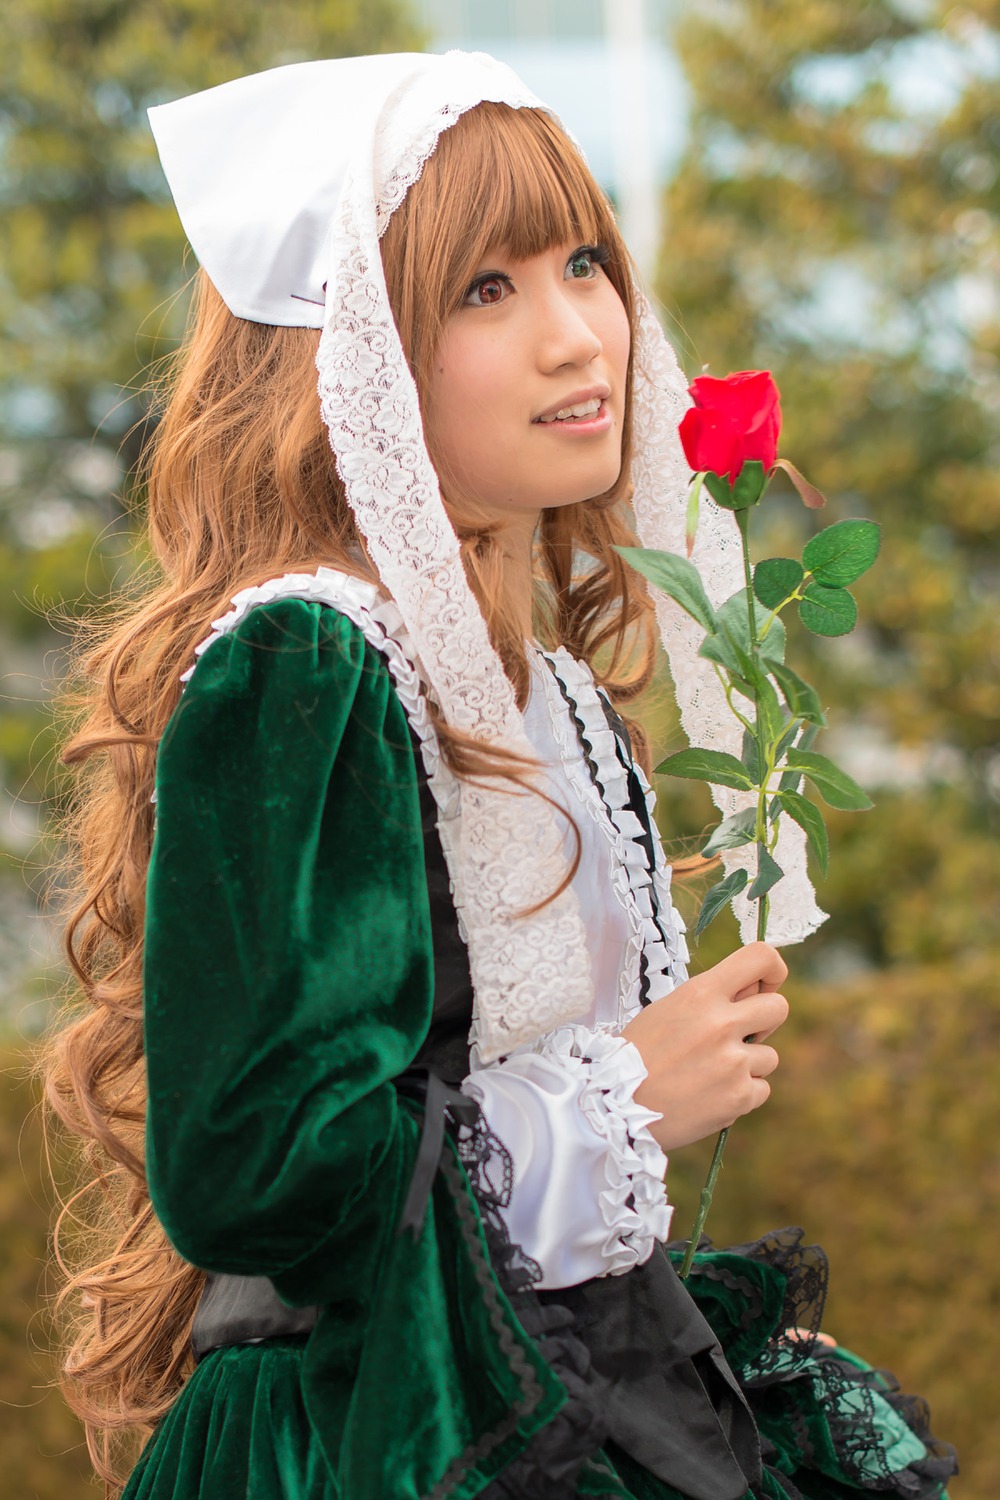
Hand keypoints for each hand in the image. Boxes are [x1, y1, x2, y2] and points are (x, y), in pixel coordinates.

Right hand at [622, 941, 788, 1150]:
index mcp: (702, 993)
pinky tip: (710, 1095)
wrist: (616, 1105)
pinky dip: (741, 1094)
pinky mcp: (739, 1097)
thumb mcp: (668, 1009)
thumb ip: (711, 999)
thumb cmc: (639, 1054)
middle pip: (779, 1007)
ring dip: (748, 1065)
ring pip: (770, 1056)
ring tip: (709, 1074)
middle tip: (737, 1036)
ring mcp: (734, 1062)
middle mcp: (722, 1023)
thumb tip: (752, 994)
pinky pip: (761, 1089)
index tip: (764, 985)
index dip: (771, 970)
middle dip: (764, 1022)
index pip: (761, 957)